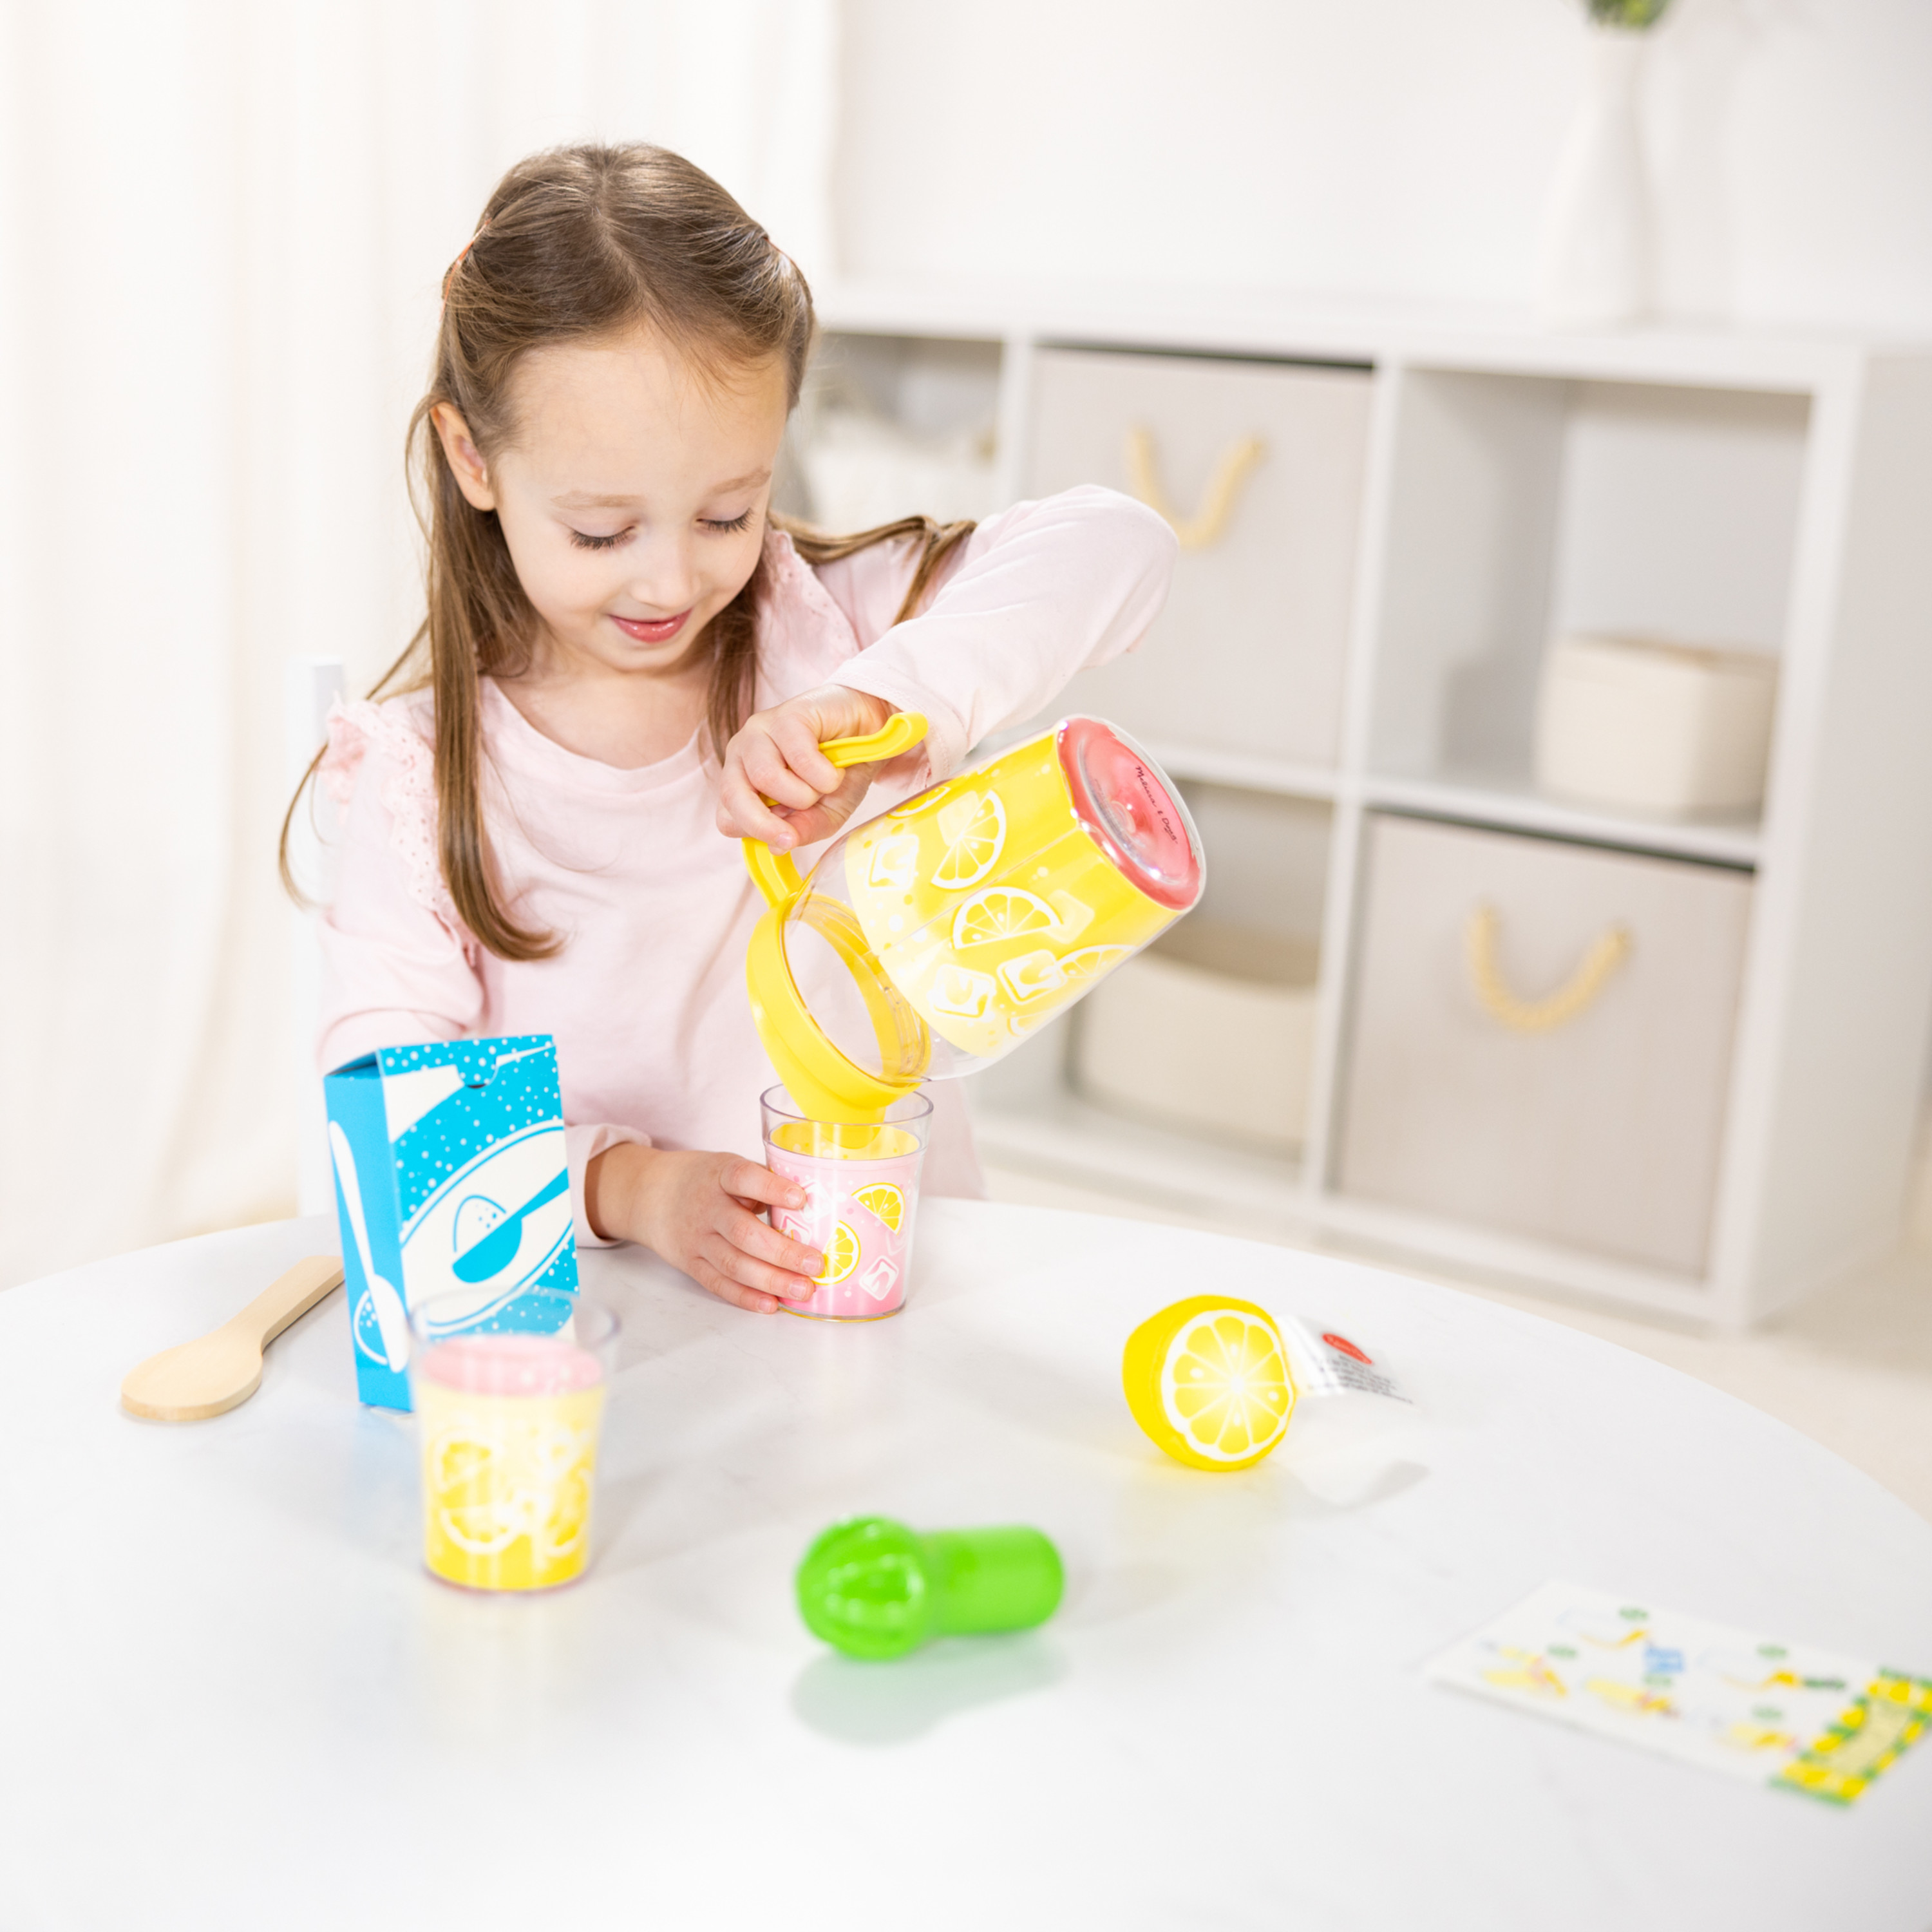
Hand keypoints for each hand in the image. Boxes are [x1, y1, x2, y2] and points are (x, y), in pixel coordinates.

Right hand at [584, 1143, 825, 1312]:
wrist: (651, 1195)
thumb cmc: (704, 1179)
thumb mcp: (728, 1166)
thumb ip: (763, 1183)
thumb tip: (816, 1204)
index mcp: (719, 1175)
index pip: (743, 1178)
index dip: (771, 1188)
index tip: (801, 1198)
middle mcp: (707, 1208)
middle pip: (743, 1233)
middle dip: (783, 1252)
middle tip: (816, 1264)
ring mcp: (697, 1239)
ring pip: (734, 1264)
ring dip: (771, 1280)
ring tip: (803, 1290)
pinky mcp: (691, 1264)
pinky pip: (719, 1284)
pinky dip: (745, 1297)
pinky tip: (771, 1304)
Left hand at [716, 684, 896, 850]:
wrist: (871, 729)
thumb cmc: (840, 771)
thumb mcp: (827, 814)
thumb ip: (803, 830)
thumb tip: (779, 845)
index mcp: (743, 781)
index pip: (727, 818)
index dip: (757, 834)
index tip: (788, 838)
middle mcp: (742, 754)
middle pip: (732, 797)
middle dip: (766, 823)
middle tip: (796, 830)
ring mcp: (761, 730)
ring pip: (766, 777)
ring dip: (805, 793)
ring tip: (826, 784)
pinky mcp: (787, 714)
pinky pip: (797, 756)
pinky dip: (823, 774)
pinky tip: (834, 768)